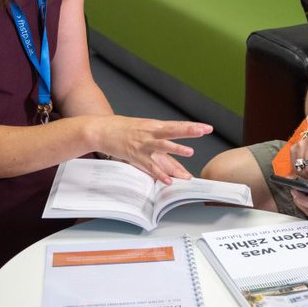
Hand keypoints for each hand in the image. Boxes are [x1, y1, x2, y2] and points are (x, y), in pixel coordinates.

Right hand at [96, 116, 211, 183]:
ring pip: (162, 146)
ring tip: (190, 152)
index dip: (192, 127)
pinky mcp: (134, 155)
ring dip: (176, 149)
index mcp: (154, 126)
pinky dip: (158, 174)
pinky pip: (149, 166)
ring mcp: (143, 144)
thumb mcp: (143, 128)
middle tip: (203, 131)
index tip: (206, 127)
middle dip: (189, 131)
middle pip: (172, 131)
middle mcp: (150, 133)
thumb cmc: (122, 129)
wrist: (101, 130)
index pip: (176, 126)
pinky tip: (168, 181)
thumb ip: (159, 138)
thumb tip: (173, 148)